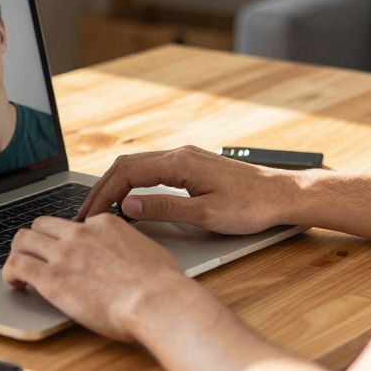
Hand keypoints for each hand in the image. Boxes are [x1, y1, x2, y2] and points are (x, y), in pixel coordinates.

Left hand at [2, 214, 189, 340]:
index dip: (66, 240)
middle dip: (34, 240)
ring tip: (18, 270)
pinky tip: (15, 284)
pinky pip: (17, 266)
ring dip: (17, 254)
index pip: (72, 224)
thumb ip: (130, 249)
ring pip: (22, 240)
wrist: (157, 301)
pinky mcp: (51, 278)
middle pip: (41, 225)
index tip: (66, 254)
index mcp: (104, 223)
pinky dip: (9, 273)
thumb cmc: (162, 285)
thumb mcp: (148, 251)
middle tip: (34, 256)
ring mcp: (64, 254)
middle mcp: (80, 233)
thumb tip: (131, 258)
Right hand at [76, 145, 298, 234]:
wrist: (285, 195)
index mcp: (180, 163)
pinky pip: (153, 169)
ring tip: (101, 209)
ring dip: (117, 185)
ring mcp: (187, 158)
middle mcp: (180, 154)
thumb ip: (165, 208)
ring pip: (139, 165)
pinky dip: (134, 183)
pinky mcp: (194, 166)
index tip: (88, 216)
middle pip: (127, 165)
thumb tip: (129, 205)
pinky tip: (131, 200)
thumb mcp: (206, 214)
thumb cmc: (252, 207)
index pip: (127, 173)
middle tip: (85, 214)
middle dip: (102, 188)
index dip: (103, 194)